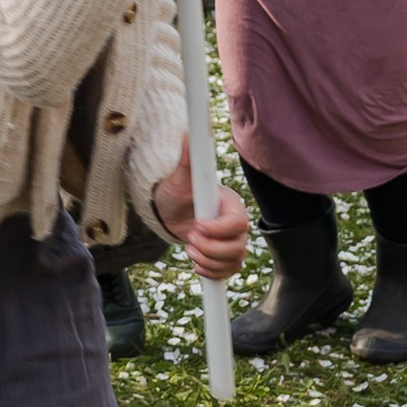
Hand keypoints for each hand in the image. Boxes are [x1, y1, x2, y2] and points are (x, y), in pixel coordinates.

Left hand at [154, 151, 250, 281]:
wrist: (169, 210)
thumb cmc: (175, 191)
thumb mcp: (179, 177)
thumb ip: (188, 159)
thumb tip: (187, 133)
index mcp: (230, 204)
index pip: (237, 223)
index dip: (218, 229)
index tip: (196, 226)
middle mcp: (235, 224)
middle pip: (238, 246)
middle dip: (211, 248)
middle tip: (189, 240)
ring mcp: (231, 241)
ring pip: (234, 261)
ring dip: (209, 262)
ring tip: (189, 250)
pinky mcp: (224, 255)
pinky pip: (228, 271)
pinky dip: (212, 273)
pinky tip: (197, 265)